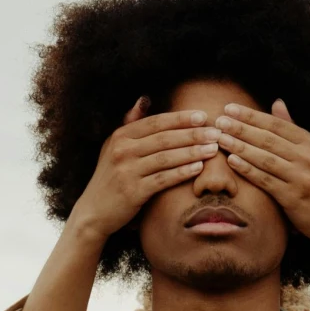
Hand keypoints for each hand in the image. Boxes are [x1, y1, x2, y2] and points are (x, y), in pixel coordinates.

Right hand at [69, 99, 220, 246]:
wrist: (93, 212)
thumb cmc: (110, 176)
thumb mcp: (113, 146)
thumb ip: (130, 123)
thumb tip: (145, 98)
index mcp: (120, 135)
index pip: (156, 122)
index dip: (180, 118)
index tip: (203, 116)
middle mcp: (122, 150)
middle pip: (164, 138)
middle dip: (192, 134)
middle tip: (215, 132)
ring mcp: (126, 171)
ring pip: (166, 157)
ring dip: (192, 152)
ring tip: (213, 148)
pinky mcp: (133, 192)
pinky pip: (163, 179)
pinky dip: (182, 172)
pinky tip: (198, 168)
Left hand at [214, 100, 309, 247]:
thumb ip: (291, 127)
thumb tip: (276, 102)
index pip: (276, 124)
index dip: (251, 115)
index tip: (230, 108)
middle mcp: (307, 156)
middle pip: (268, 139)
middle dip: (241, 128)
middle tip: (220, 121)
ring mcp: (301, 177)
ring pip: (265, 158)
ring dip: (240, 147)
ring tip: (221, 139)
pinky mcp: (292, 197)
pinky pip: (265, 180)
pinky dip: (247, 169)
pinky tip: (232, 161)